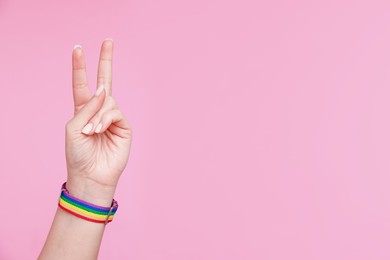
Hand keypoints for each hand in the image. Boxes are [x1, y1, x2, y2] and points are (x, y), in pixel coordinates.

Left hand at [64, 39, 131, 205]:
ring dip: (97, 115)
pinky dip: (105, 119)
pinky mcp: (124, 125)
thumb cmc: (78, 153)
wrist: (91, 174)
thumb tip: (104, 89)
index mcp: (83, 110)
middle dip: (105, 60)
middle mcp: (99, 111)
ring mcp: (113, 117)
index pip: (82, 84)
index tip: (78, 48)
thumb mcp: (74, 126)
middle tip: (108, 41)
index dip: (80, 67)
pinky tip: (99, 130)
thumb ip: (88, 106)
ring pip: (107, 100)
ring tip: (90, 131)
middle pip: (104, 80)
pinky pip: (115, 112)